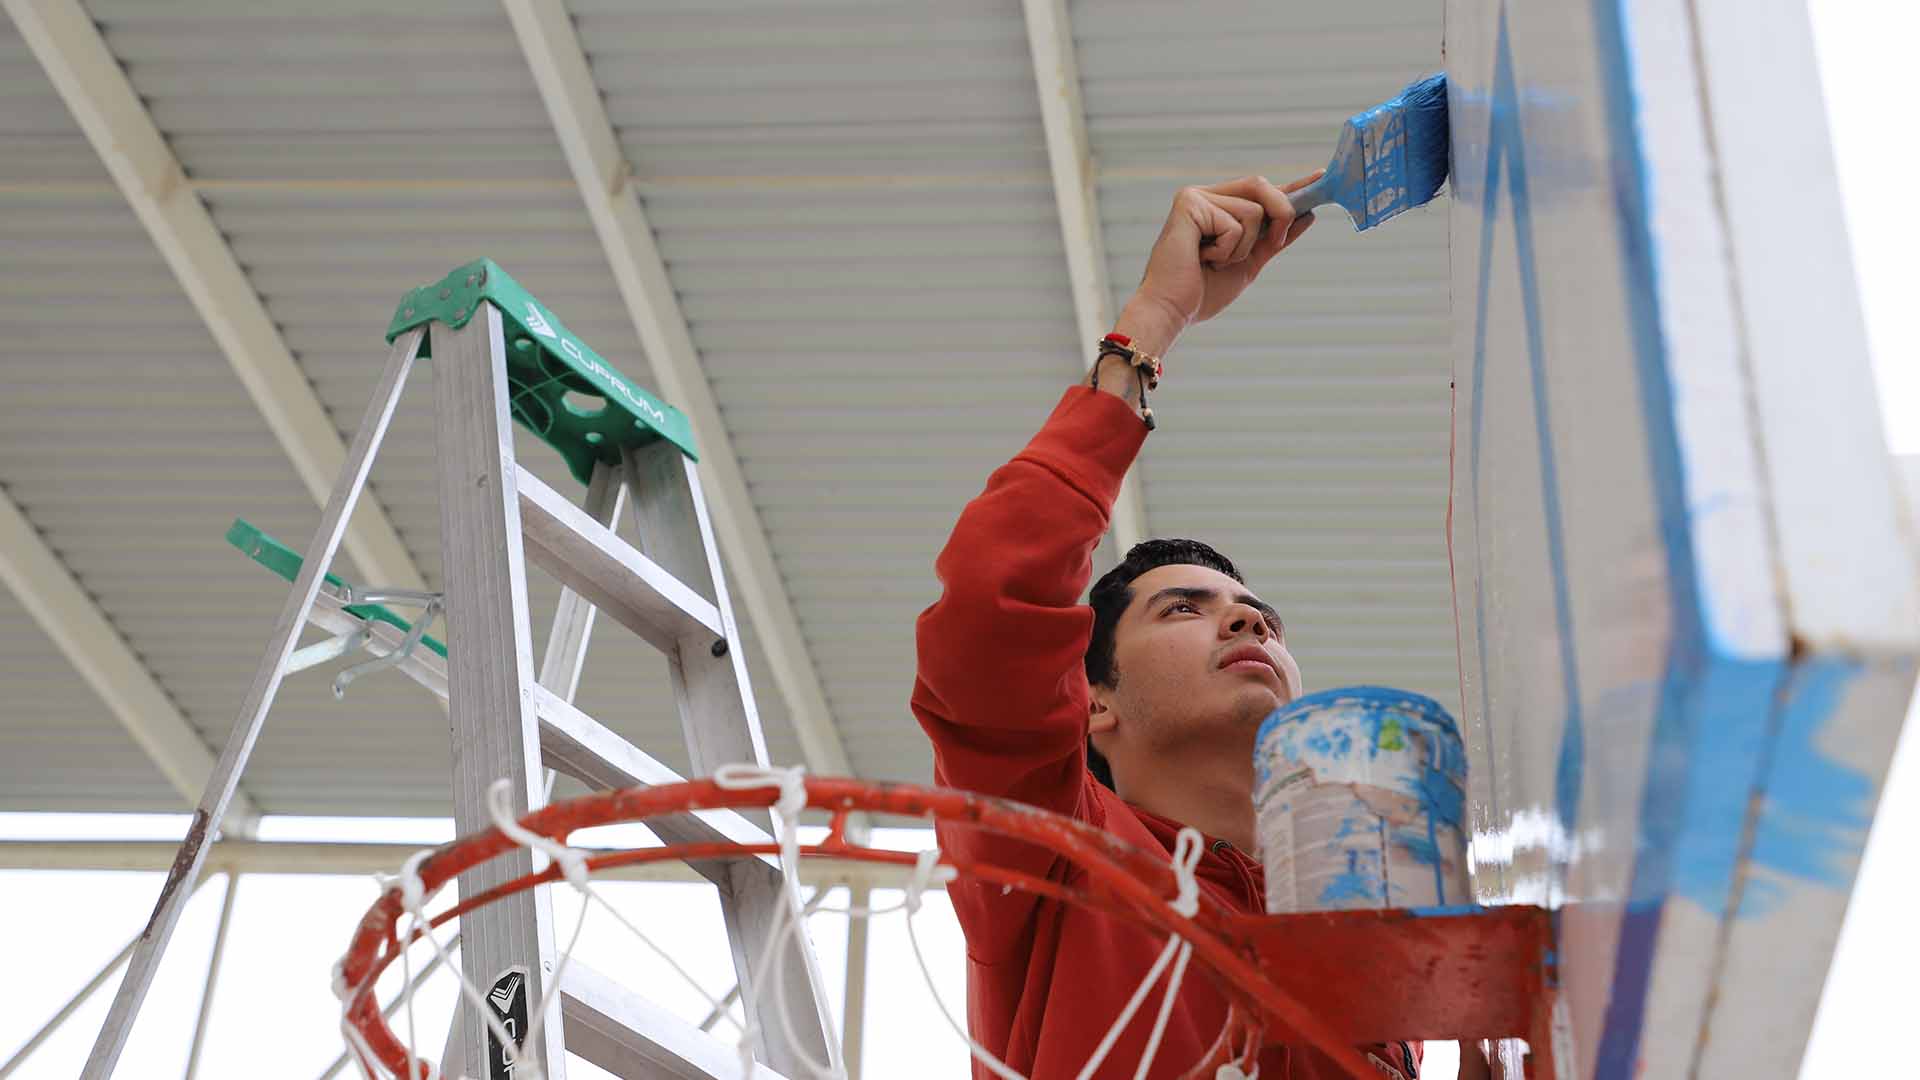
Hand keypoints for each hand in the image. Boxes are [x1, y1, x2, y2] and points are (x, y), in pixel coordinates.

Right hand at [1119, 173, 1322, 351]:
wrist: (1173, 310)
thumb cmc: (1202, 292)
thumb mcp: (1248, 263)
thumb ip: (1274, 239)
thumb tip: (1307, 215)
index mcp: (1217, 207)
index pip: (1261, 192)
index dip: (1291, 186)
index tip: (1319, 176)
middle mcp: (1205, 195)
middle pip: (1262, 186)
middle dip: (1279, 215)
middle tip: (1271, 242)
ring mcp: (1196, 197)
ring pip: (1254, 210)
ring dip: (1243, 247)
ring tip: (1213, 260)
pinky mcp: (1189, 203)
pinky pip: (1235, 223)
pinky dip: (1226, 250)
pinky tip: (1202, 258)